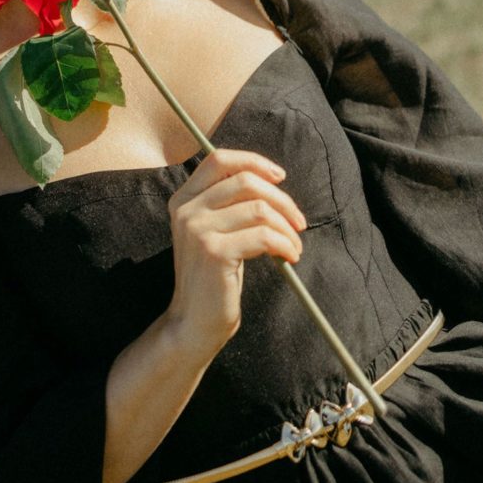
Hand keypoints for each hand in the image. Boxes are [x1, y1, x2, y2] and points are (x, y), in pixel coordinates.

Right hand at [164, 149, 305, 360]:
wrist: (193, 323)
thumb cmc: (213, 276)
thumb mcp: (213, 231)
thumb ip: (228, 203)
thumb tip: (271, 180)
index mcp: (183, 199)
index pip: (219, 159)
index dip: (254, 161)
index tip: (280, 177)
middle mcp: (186, 209)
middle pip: (245, 181)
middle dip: (282, 199)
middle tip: (299, 221)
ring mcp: (197, 230)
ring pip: (259, 208)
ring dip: (287, 226)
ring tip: (294, 245)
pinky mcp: (214, 252)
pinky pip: (264, 235)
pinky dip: (285, 244)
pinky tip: (290, 256)